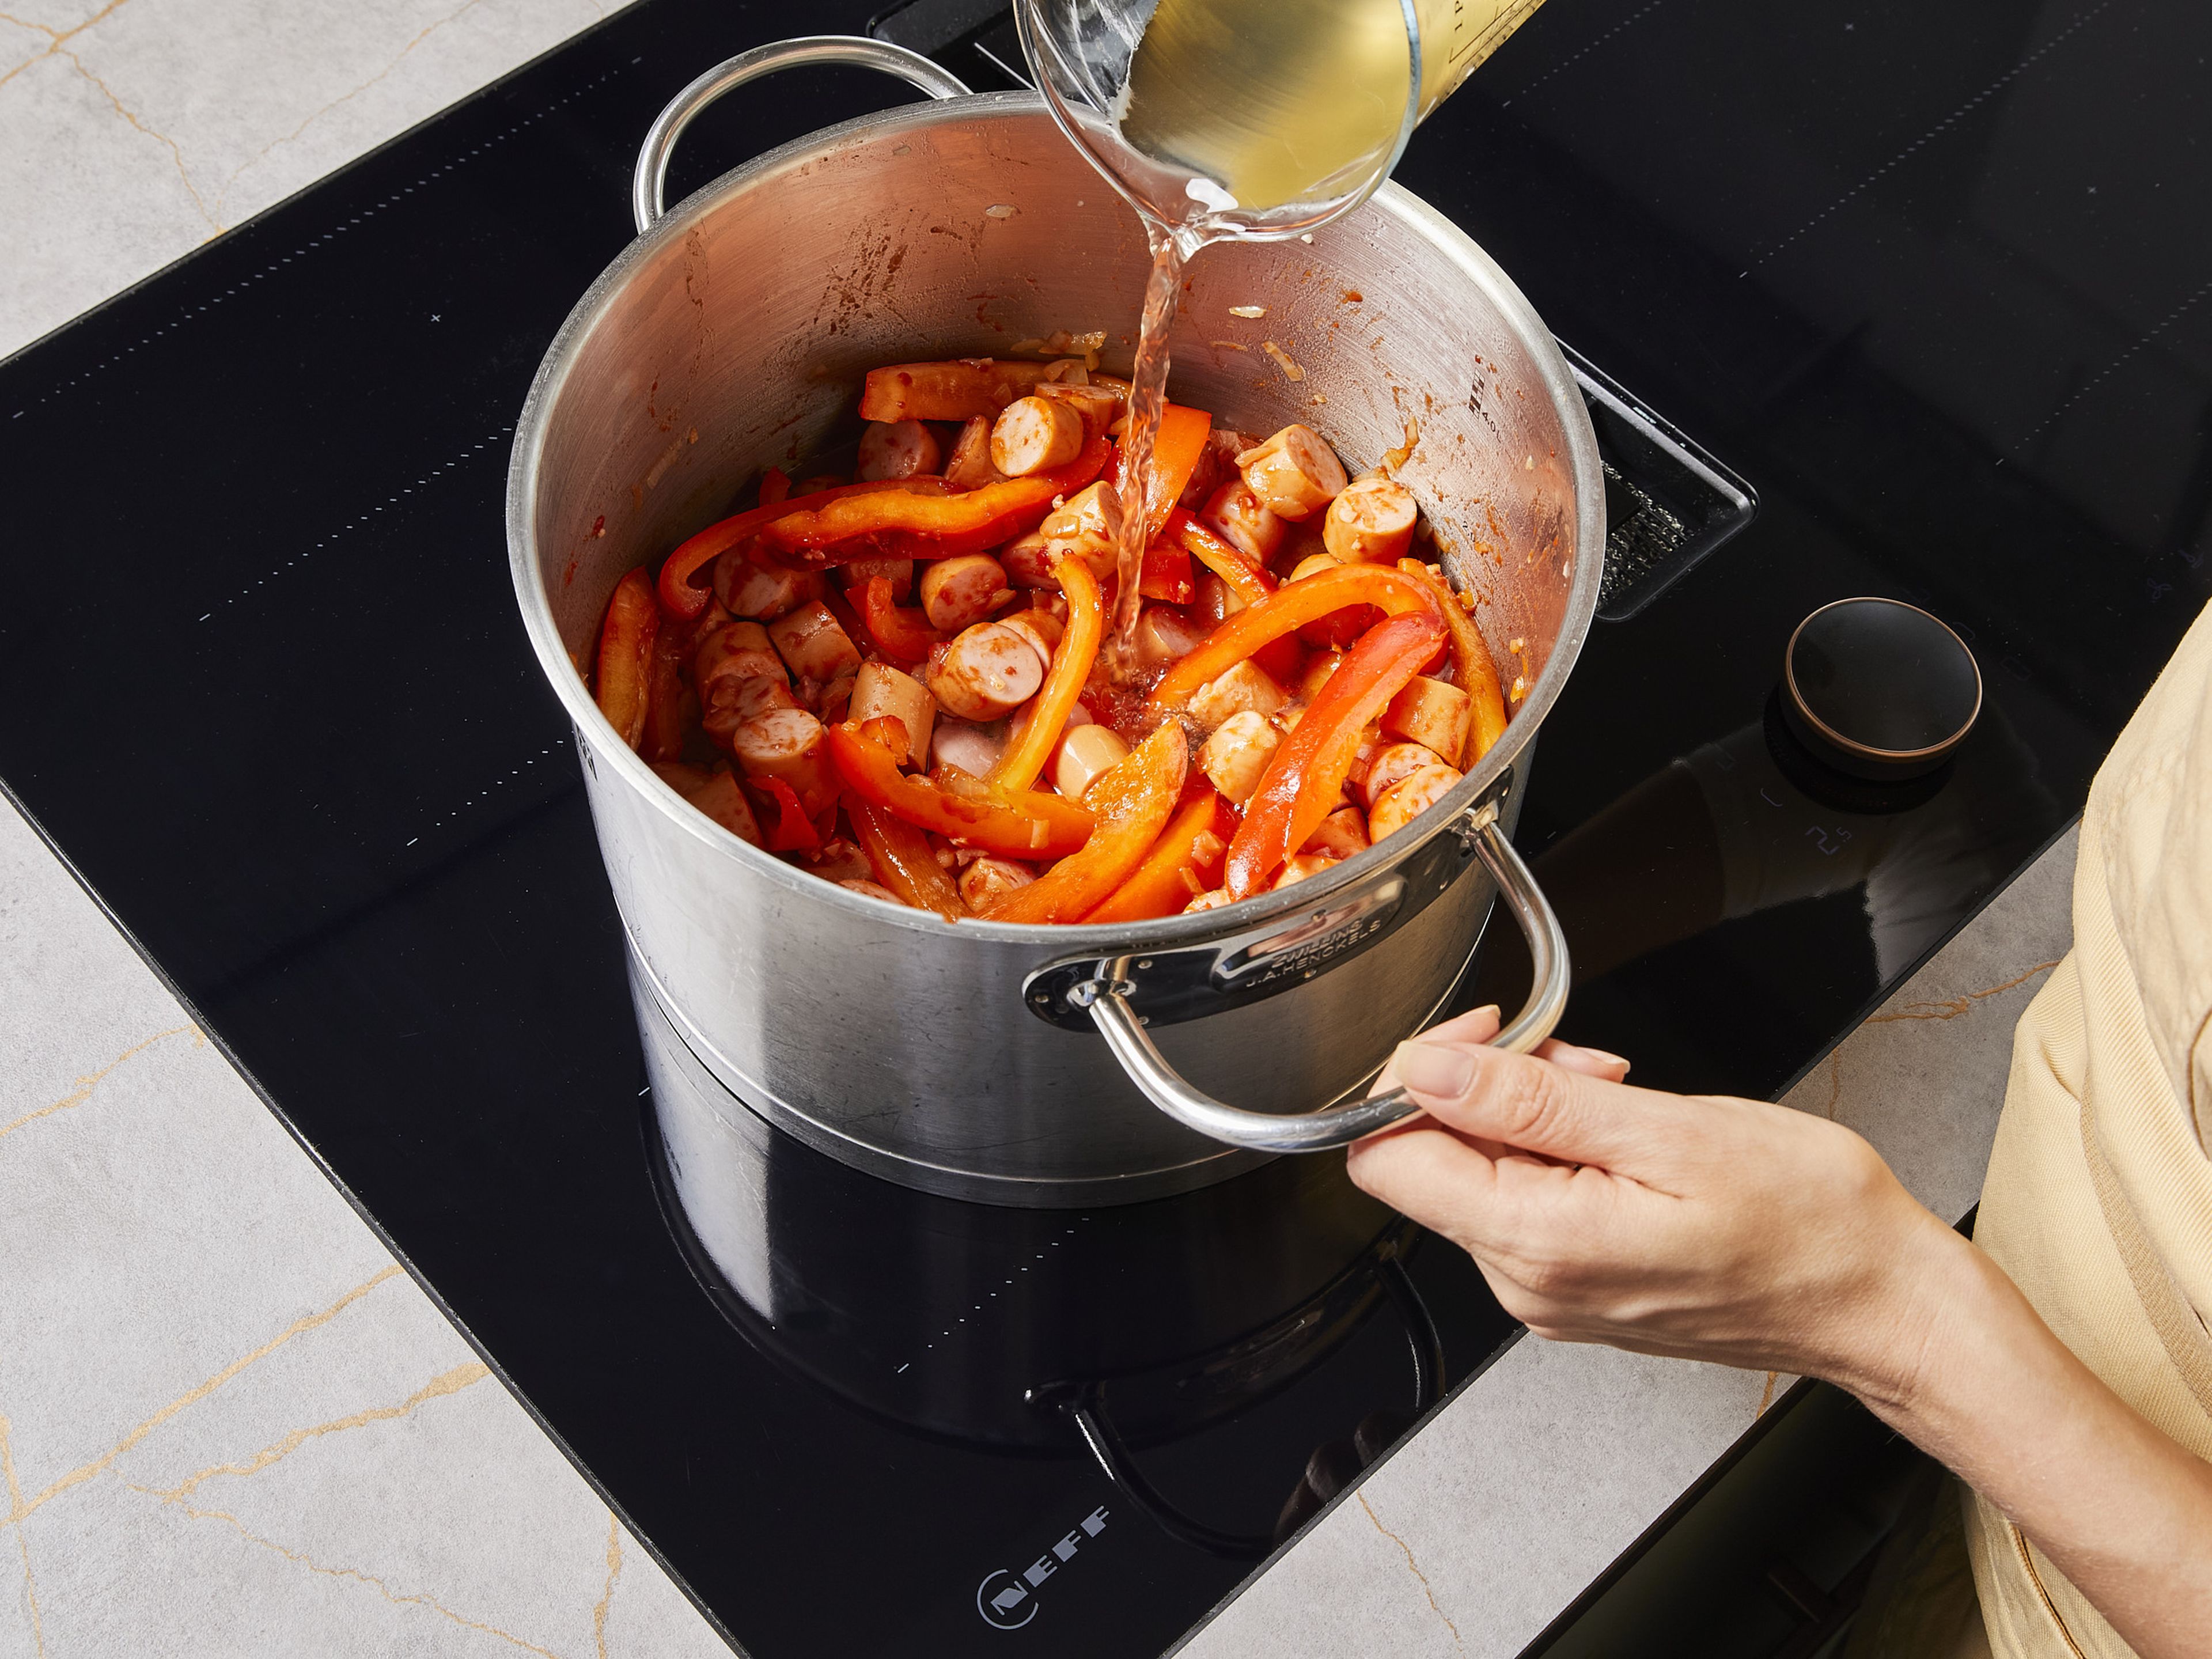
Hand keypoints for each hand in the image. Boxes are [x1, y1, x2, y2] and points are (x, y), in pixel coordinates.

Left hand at [1346, 1006, 1965, 1401]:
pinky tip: (1625, 1137)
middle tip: (1583, 1063)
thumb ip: (1531, 1101)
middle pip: (1433, 1157)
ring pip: (1482, 1172)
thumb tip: (1429, 1071)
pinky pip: (1526, 1199)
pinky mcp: (1577, 1284)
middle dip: (1491, 1086)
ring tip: (1619, 1096)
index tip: (1487, 1035)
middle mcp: (1527, 1281)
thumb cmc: (1809, 1225)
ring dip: (1535, 1113)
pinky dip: (1561, 1150)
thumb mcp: (1667, 1130)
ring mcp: (1550, 1290)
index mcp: (1538, 1244)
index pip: (1385, 1158)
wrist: (1880, 1302)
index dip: (1419, 1076)